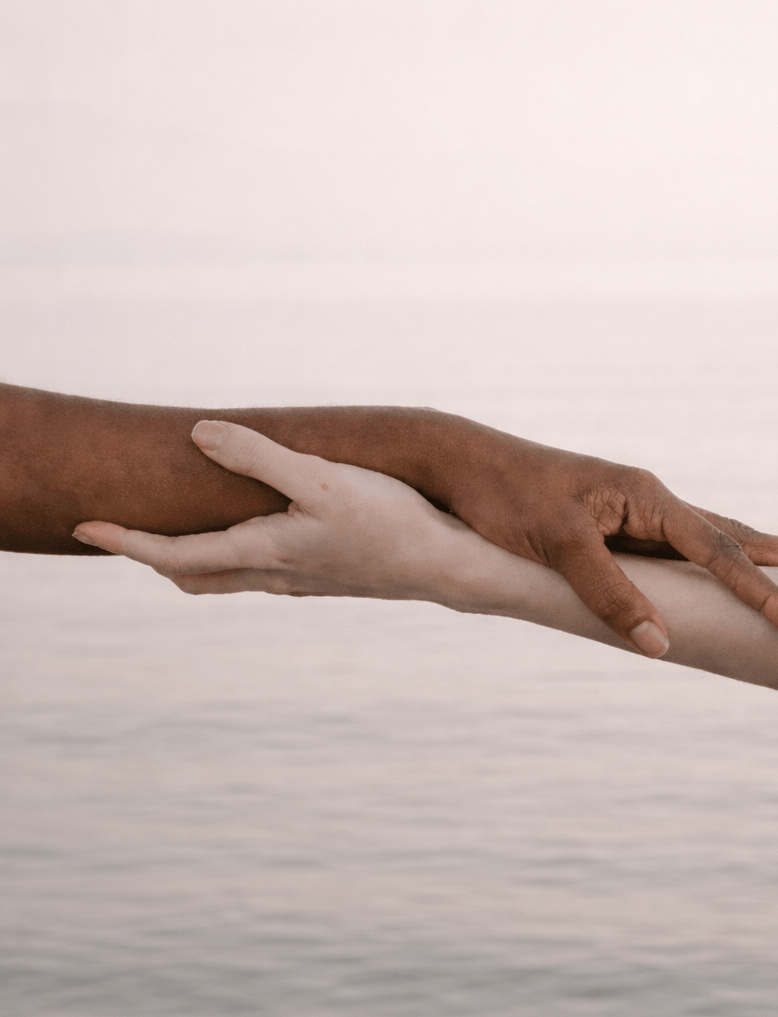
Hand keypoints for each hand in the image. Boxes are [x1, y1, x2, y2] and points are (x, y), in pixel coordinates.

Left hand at [74, 423, 458, 600]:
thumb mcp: (320, 479)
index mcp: (264, 553)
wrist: (450, 566)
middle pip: (195, 577)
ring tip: (176, 529)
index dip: (127, 542)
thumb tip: (199, 435)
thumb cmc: (388, 521)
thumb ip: (258, 457)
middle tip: (121, 531)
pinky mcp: (328, 575)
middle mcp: (276, 575)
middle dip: (153, 556)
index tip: (88, 528)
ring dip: (193, 558)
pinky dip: (234, 554)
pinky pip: (261, 571)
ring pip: (228, 577)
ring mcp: (302, 581)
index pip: (175, 555)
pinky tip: (255, 530)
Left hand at [418, 416, 777, 654]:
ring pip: (711, 541)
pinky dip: (714, 566)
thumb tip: (660, 645)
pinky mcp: (614, 526)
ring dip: (760, 558)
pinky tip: (725, 578)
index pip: (720, 551)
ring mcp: (634, 512)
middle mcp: (650, 500)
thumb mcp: (554, 545)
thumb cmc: (503, 496)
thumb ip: (608, 591)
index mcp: (646, 496)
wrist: (460, 463)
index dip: (763, 592)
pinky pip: (678, 552)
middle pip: (735, 534)